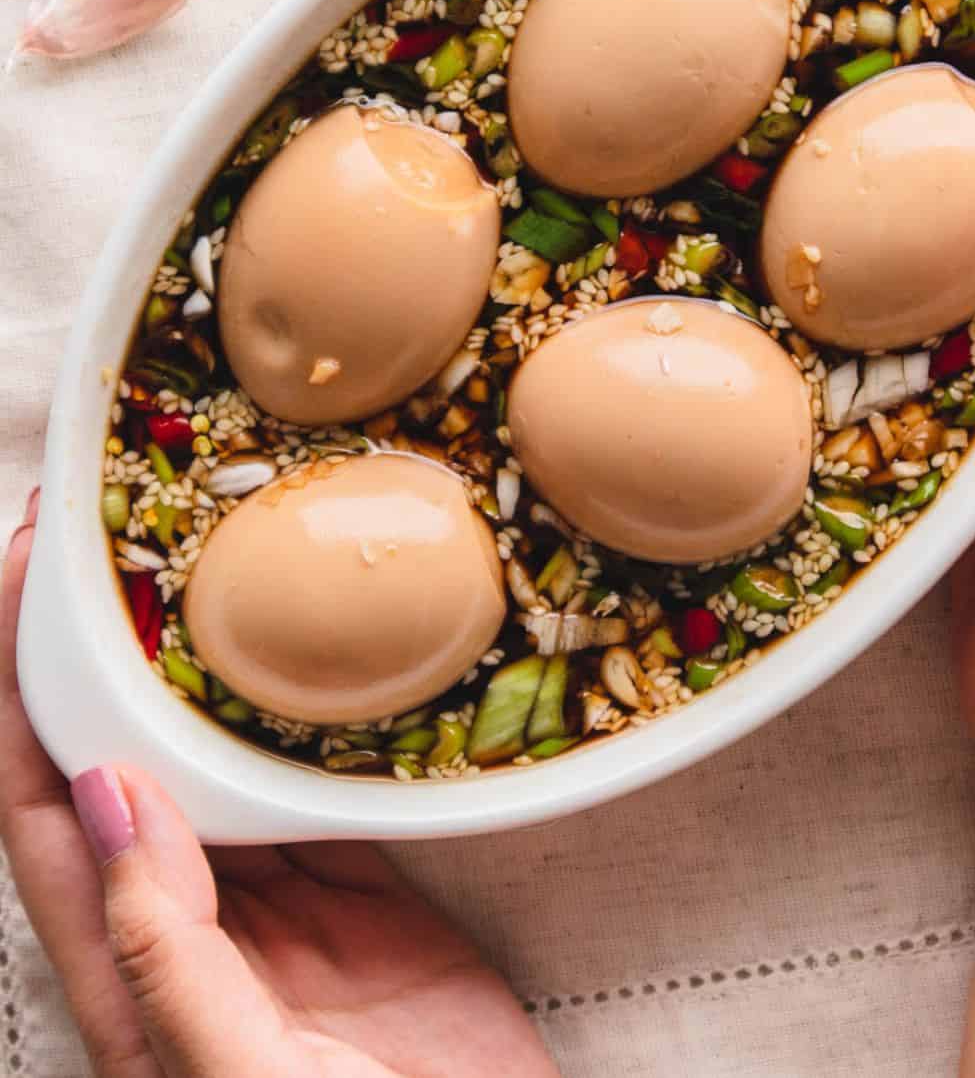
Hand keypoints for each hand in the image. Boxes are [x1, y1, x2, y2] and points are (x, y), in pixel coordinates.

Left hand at [1, 492, 558, 1077]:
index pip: (37, 801)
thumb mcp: (243, 1076)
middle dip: (99, 646)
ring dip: (198, 663)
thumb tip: (106, 794)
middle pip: (114, 757)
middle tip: (120, 532)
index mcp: (123, 977)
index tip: (32, 574)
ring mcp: (274, 907)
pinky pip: (315, 780)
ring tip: (209, 558)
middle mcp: (183, 925)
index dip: (18, 686)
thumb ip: (165, 954)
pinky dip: (306, 709)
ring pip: (212, 756)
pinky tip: (320, 648)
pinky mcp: (360, 894)